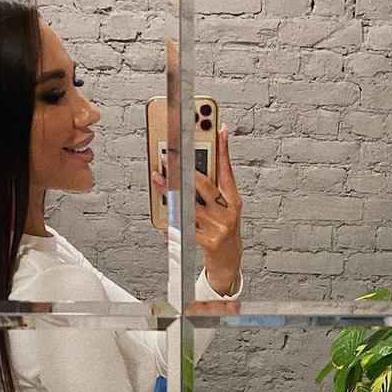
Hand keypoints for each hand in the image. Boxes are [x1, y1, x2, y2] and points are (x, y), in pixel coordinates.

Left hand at [152, 124, 242, 295]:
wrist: (229, 262)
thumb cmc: (223, 231)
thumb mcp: (225, 209)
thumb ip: (214, 190)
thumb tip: (193, 167)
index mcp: (234, 200)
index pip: (228, 170)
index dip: (224, 149)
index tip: (219, 129)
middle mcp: (228, 212)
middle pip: (206, 185)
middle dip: (186, 168)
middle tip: (172, 154)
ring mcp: (219, 227)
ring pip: (190, 204)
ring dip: (170, 191)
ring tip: (158, 178)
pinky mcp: (208, 241)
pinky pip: (184, 227)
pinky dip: (171, 222)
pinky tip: (162, 217)